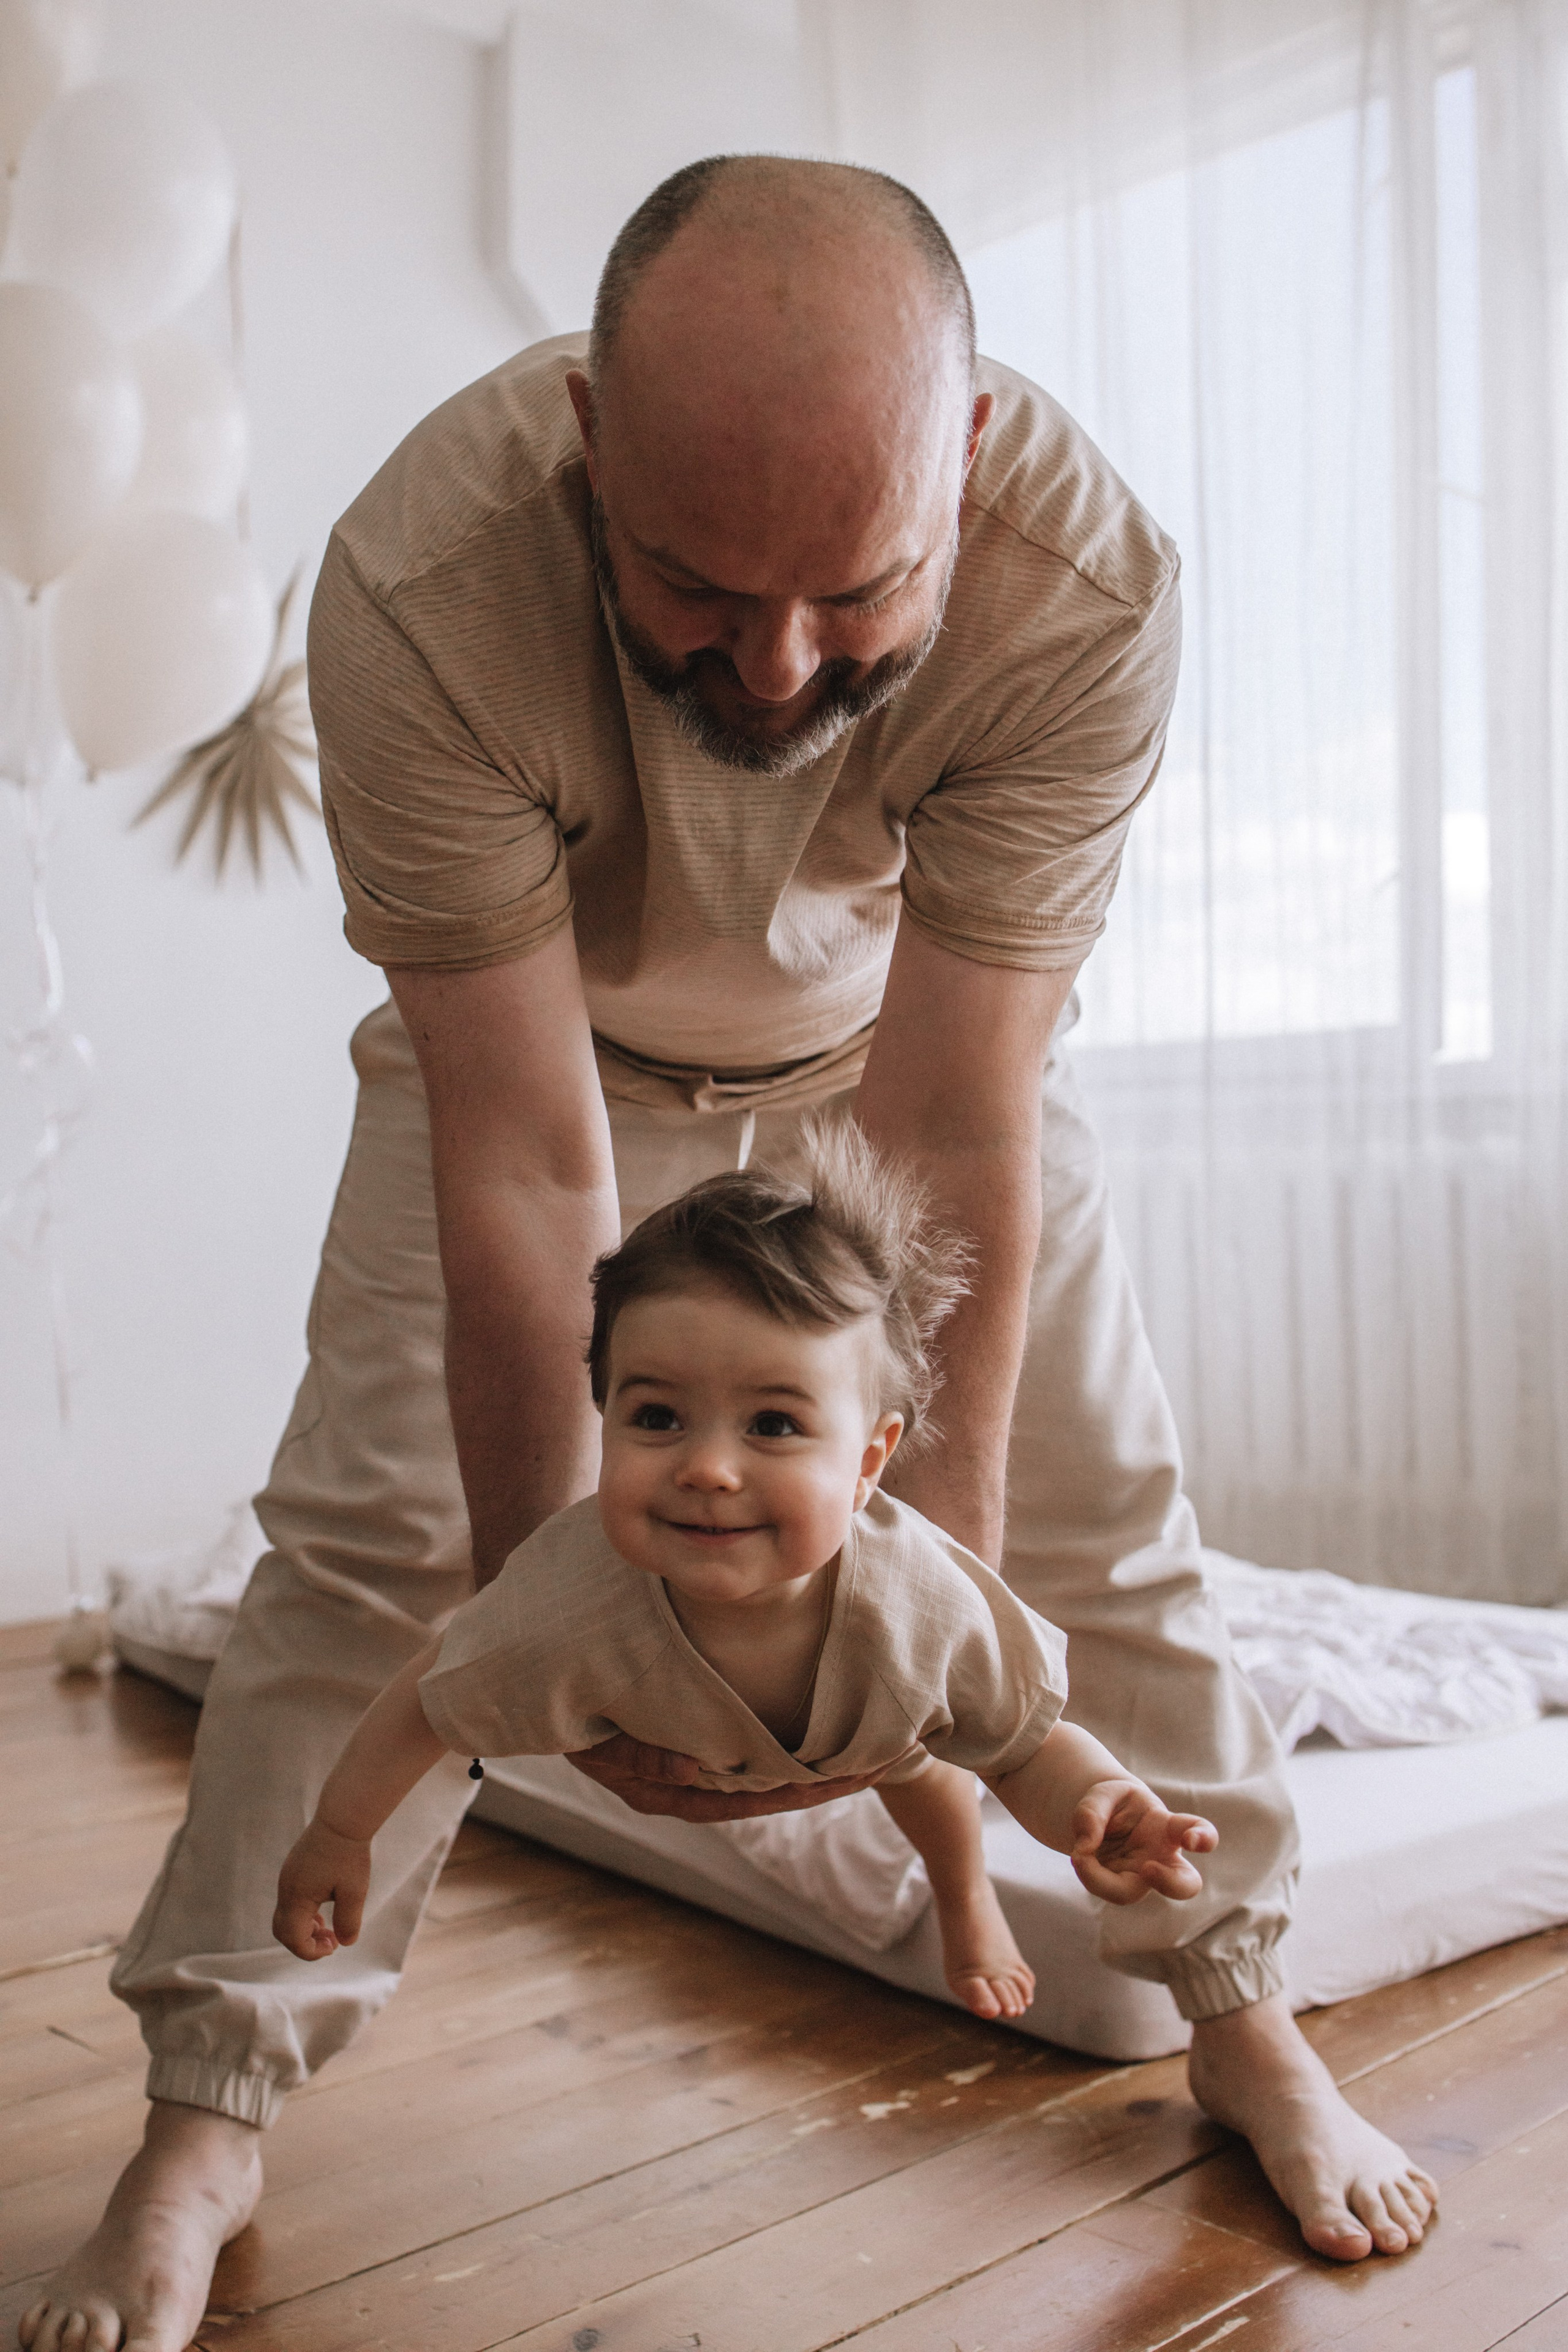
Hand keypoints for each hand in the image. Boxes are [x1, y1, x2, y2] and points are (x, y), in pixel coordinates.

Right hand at [272, 1817, 372, 1958]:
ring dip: (305, 1929)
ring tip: (330, 1930)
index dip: (311, 1951)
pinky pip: (291, 1902)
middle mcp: (286, 1889)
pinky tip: (325, 1913)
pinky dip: (304, 1914)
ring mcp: (287, 1878)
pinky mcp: (293, 1871)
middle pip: (283, 1931)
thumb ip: (348, 1920)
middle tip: (331, 1942)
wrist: (342, 1818)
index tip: (333, 1947)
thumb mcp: (354, 1891)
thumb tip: (345, 1943)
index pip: (293, 1938)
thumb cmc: (349, 1854)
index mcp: (296, 1896)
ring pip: (286, 1917)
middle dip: (304, 1943)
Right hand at [564, 1732, 883, 1821]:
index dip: (808, 1788)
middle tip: (895, 1759)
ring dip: (823, 1761)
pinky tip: (835, 1730)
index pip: (754, 1797)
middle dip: (833, 1778)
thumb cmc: (572, 1709)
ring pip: (773, 1773)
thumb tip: (692, 1770)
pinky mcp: (705, 1742)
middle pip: (777, 1790)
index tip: (859, 1775)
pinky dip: (797, 1743)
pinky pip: (759, 1749)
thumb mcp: (594, 1740)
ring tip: (883, 1747)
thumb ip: (639, 1757)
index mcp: (674, 1791)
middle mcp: (695, 1786)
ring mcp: (701, 1766)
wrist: (553, 1681)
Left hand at [1069, 1777, 1216, 1904]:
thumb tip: (1085, 1848)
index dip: (1203, 1837)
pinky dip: (1087, 1873)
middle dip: (1172, 1884)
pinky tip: (1080, 1857)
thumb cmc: (1111, 1804)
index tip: (1191, 1840)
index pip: (1198, 1829)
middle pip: (1186, 1884)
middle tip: (1148, 1869)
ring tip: (1080, 1855)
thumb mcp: (1101, 1794)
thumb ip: (1093, 1812)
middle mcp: (1162, 1858)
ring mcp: (1143, 1878)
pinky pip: (1106, 1889)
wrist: (1097, 1821)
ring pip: (1131, 1893)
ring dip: (1101, 1878)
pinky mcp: (1122, 1888)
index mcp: (1168, 1827)